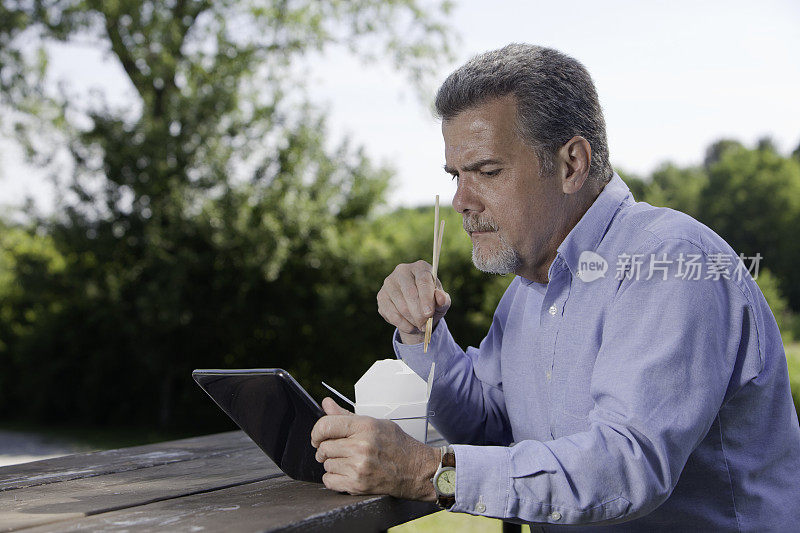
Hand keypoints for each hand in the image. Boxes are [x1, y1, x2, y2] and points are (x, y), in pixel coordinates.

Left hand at [310, 397, 438, 500]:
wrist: (416, 470)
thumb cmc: (397, 445)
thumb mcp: (374, 423)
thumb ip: (346, 416)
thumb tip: (326, 404)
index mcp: (365, 427)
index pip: (326, 425)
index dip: (317, 431)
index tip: (318, 436)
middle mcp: (360, 447)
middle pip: (324, 447)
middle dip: (327, 449)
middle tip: (338, 450)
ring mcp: (358, 467)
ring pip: (326, 464)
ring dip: (333, 464)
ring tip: (350, 461)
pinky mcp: (357, 485)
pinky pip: (328, 480)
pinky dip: (333, 478)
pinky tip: (347, 473)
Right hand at [377, 260, 450, 344]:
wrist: (416, 310)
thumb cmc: (431, 302)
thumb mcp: (441, 302)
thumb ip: (443, 300)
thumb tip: (441, 298)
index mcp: (420, 267)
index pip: (423, 281)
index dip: (426, 298)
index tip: (429, 313)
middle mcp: (402, 271)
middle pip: (410, 293)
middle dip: (419, 313)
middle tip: (425, 325)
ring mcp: (389, 282)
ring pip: (401, 306)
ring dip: (412, 320)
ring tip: (420, 325)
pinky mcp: (381, 295)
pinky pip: (392, 314)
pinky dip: (403, 324)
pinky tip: (410, 326)